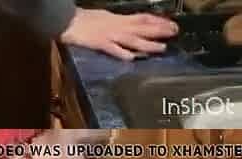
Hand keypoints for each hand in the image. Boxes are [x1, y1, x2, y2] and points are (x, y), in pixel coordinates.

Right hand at [61, 8, 178, 60]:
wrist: (66, 20)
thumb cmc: (82, 20)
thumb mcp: (102, 17)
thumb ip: (114, 23)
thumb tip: (126, 26)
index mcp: (117, 19)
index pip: (141, 18)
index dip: (156, 21)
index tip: (169, 23)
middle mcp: (117, 26)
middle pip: (142, 27)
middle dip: (159, 30)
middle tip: (175, 32)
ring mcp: (109, 35)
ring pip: (132, 39)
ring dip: (148, 43)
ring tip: (162, 47)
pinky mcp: (99, 43)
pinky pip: (113, 49)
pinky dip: (122, 53)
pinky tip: (132, 58)